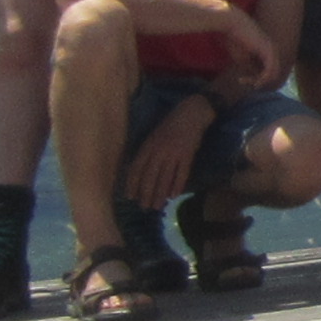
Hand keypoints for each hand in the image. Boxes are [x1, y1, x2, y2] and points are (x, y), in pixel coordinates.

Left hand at [122, 97, 212, 211]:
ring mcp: (174, 153)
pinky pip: (182, 173)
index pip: (136, 169)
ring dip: (160, 193)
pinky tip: (174, 196)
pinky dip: (177, 185)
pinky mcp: (188, 155)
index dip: (132, 184)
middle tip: (144, 207)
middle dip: (146, 193)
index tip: (130, 197)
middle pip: (150, 176)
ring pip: (165, 178)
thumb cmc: (170, 125)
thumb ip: (147, 152)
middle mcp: (158, 151)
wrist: (191, 114)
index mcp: (148, 146)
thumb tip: (139, 171)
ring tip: (157, 206)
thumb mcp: (153, 136)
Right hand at [215, 8, 278, 91]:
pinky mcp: (269, 50)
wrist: (232, 23)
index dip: (254, 80)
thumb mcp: (242, 57)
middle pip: (272, 74)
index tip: (240, 80)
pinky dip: (262, 78)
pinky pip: (270, 70)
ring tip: (243, 80)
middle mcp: (273, 51)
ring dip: (259, 81)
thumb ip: (249, 67)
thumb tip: (255, 78)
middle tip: (241, 81)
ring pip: (273, 74)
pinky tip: (253, 80)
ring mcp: (273, 50)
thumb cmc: (234, 37)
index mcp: (267, 52)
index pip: (267, 72)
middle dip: (257, 82)